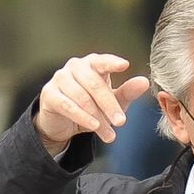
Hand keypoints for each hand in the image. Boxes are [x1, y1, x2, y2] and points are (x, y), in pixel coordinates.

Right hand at [34, 53, 151, 152]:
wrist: (63, 122)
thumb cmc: (90, 106)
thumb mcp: (113, 101)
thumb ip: (127, 92)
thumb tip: (144, 82)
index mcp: (92, 64)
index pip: (102, 61)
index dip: (112, 62)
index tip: (124, 65)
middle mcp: (75, 67)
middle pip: (94, 84)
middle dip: (110, 105)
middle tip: (121, 122)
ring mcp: (60, 79)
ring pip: (82, 97)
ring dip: (97, 117)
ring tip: (109, 133)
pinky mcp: (49, 94)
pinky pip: (67, 106)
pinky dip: (82, 117)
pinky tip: (93, 127)